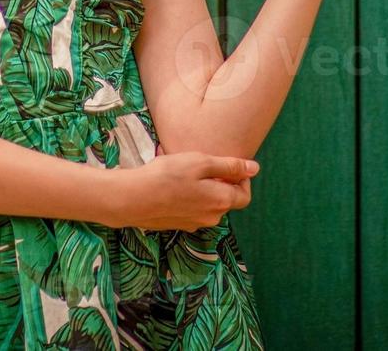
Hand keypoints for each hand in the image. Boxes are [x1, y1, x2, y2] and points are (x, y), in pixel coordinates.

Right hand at [106, 152, 257, 230]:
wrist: (132, 199)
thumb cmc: (168, 176)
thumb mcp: (202, 163)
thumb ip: (230, 167)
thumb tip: (255, 169)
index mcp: (221, 202)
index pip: (244, 196)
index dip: (241, 179)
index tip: (228, 166)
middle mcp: (211, 218)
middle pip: (225, 200)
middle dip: (219, 182)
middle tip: (202, 164)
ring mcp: (193, 224)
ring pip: (207, 204)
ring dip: (201, 188)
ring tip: (183, 170)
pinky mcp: (177, 224)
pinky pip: (191, 208)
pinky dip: (187, 196)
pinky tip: (171, 182)